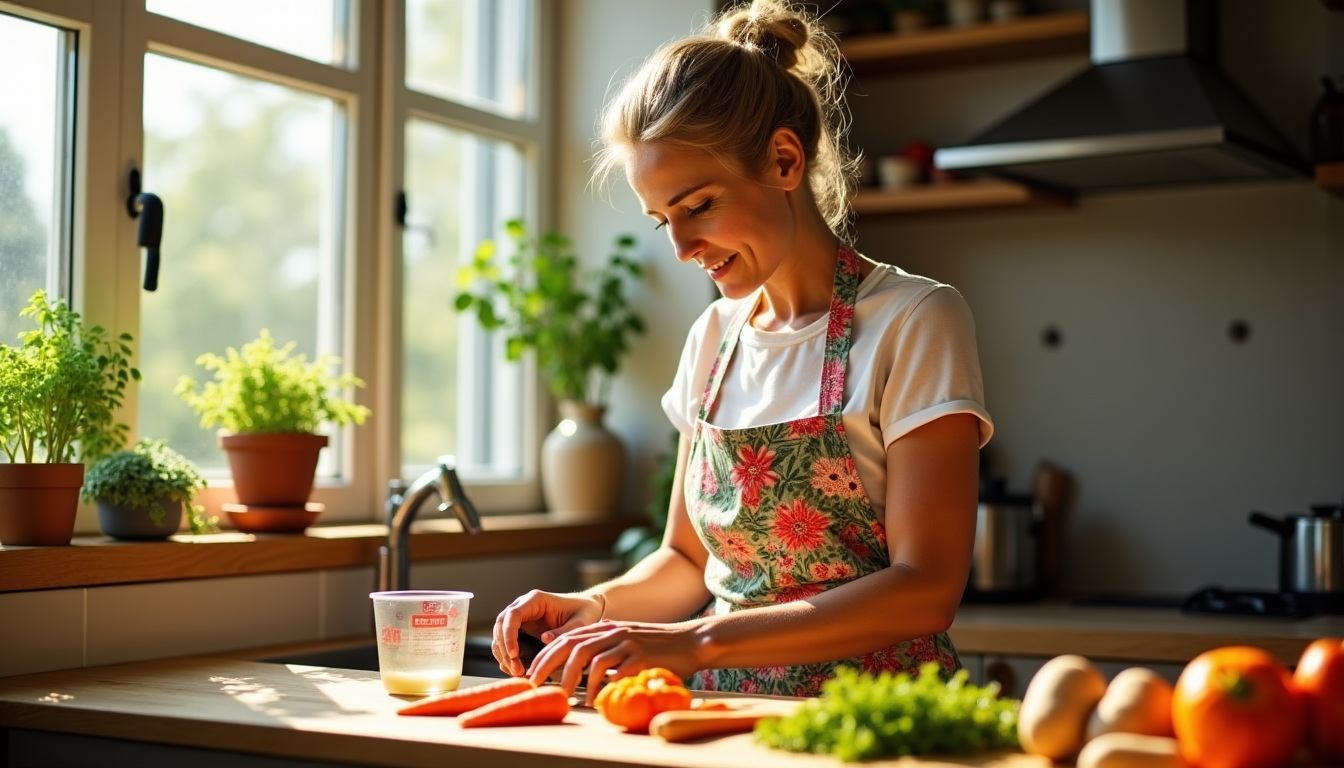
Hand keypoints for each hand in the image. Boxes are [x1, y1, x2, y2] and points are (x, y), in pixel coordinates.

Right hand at [491, 590, 603, 676]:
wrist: (587, 609)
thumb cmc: (585, 612)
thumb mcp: (581, 621)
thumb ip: (564, 631)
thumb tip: (544, 639)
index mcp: (536, 600)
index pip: (513, 615)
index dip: (509, 635)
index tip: (514, 655)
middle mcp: (524, 606)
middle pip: (501, 625)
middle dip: (505, 649)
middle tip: (517, 670)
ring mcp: (521, 618)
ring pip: (500, 635)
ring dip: (504, 655)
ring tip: (518, 673)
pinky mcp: (521, 630)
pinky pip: (506, 643)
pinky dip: (508, 657)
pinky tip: (518, 670)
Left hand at [526, 619, 703, 704]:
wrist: (691, 641)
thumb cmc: (657, 646)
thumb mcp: (626, 640)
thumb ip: (604, 647)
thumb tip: (579, 667)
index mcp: (607, 628)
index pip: (568, 638)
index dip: (547, 654)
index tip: (532, 672)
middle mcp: (614, 632)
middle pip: (572, 646)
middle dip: (549, 665)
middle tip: (536, 684)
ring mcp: (627, 643)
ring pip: (590, 658)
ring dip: (573, 679)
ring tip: (564, 696)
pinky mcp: (641, 657)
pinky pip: (613, 672)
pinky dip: (600, 687)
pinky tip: (594, 700)